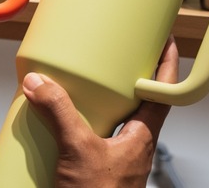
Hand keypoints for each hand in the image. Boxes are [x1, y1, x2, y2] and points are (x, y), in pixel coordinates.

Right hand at [22, 36, 178, 187]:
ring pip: (112, 119)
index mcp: (143, 136)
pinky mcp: (95, 168)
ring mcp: (115, 157)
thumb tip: (40, 82)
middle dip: (126, 77)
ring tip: (80, 83)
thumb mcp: (79, 150)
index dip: (169, 64)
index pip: (165, 92)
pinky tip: (57, 122)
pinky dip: (77, 124)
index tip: (165, 39)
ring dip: (99, 101)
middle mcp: (133, 145)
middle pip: (137, 101)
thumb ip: (60, 113)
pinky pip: (90, 137)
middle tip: (115, 54)